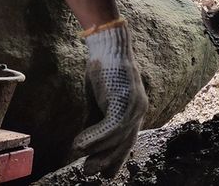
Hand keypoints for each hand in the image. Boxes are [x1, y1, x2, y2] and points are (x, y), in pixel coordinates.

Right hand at [73, 21, 148, 176]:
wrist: (106, 45)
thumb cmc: (101, 69)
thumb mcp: (97, 101)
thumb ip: (94, 121)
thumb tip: (82, 146)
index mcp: (134, 110)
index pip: (127, 141)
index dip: (114, 158)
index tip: (101, 172)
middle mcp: (139, 110)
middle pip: (125, 144)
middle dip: (107, 161)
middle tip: (87, 173)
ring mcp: (135, 105)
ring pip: (118, 138)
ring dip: (96, 151)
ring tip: (79, 157)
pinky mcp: (125, 100)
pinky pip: (111, 127)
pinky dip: (94, 138)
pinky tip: (79, 144)